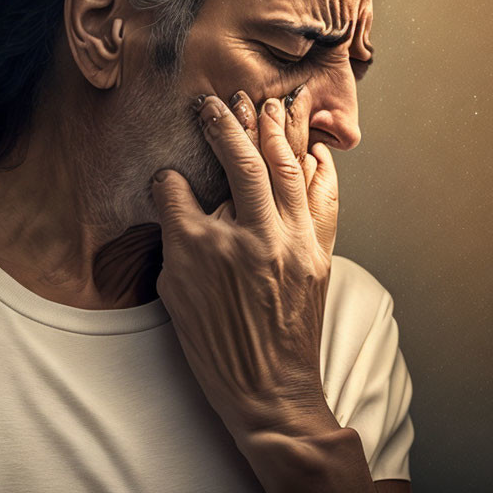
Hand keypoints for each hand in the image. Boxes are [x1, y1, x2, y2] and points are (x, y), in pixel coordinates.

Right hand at [150, 85, 340, 446]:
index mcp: (201, 249)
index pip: (178, 188)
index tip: (171, 171)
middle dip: (228, 124)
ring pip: (285, 169)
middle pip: (240, 162)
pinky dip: (319, 168)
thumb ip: (175, 236)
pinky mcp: (318, 254)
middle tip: (222, 100)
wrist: (269, 391)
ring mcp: (290, 243)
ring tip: (269, 103)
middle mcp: (249, 238)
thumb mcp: (174, 292)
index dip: (170, 176)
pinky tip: (312, 147)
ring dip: (276, 130)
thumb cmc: (215, 346)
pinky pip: (322, 198)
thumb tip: (177, 193)